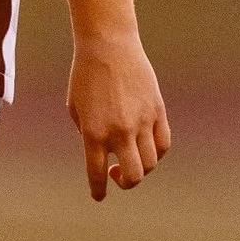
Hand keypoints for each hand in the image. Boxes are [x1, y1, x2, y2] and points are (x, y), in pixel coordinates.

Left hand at [67, 32, 170, 200]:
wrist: (108, 44)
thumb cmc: (86, 75)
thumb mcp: (76, 108)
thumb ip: (88, 136)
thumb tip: (104, 156)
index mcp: (93, 132)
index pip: (97, 174)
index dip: (98, 190)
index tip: (99, 195)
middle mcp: (119, 131)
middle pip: (132, 176)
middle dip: (125, 183)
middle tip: (117, 174)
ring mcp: (141, 121)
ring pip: (150, 163)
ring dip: (141, 168)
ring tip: (130, 156)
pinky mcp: (157, 111)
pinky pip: (163, 143)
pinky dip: (157, 152)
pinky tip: (146, 146)